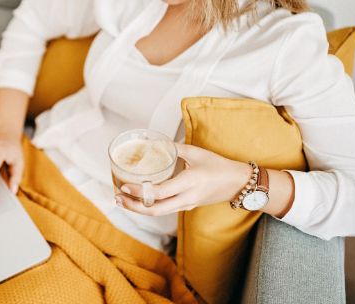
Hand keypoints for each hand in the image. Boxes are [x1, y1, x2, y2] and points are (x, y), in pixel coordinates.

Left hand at [115, 143, 252, 215]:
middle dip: (133, 206)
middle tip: (117, 197)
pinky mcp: (187, 206)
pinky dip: (150, 206)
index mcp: (189, 183)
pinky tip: (140, 200)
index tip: (124, 187)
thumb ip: (174, 148)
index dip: (139, 192)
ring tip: (123, 200)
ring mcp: (187, 204)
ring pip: (159, 212)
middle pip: (155, 210)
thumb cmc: (218, 166)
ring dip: (139, 208)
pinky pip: (165, 209)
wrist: (237, 183)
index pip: (159, 193)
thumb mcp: (196, 153)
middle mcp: (187, 198)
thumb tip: (154, 142)